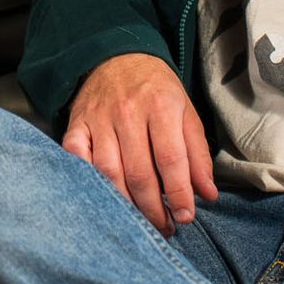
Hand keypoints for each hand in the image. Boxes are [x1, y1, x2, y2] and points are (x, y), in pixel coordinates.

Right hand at [62, 52, 216, 235]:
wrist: (117, 56)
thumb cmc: (156, 90)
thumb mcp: (186, 112)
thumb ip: (197, 153)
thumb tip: (207, 194)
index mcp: (161, 105)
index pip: (170, 158)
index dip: (179, 193)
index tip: (186, 217)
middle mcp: (127, 111)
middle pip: (139, 172)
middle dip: (154, 208)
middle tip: (165, 227)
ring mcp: (98, 118)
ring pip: (108, 172)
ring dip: (125, 204)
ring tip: (141, 221)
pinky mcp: (77, 123)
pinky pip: (76, 158)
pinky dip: (87, 181)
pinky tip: (103, 196)